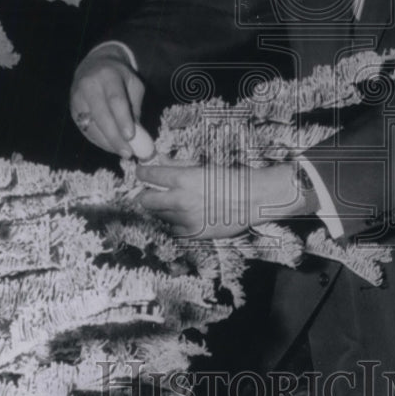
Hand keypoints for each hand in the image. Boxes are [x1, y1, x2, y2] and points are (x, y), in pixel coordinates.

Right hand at [70, 46, 144, 156]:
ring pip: (91, 126)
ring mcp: (77, 99)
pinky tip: (111, 147)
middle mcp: (88, 86)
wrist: (94, 66)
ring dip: (107, 143)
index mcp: (107, 76)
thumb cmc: (119, 77)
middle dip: (114, 137)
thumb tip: (139, 136)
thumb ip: (135, 108)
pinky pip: (86, 130)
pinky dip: (99, 141)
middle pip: (101, 115)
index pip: (115, 100)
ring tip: (122, 152)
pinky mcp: (73, 111)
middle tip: (128, 153)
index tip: (131, 137)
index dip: (122, 119)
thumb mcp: (133, 85)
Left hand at [137, 162, 306, 238]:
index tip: (141, 173)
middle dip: (145, 195)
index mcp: (182, 179)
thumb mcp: (203, 166)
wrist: (253, 199)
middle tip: (149, 193)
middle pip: (145, 200)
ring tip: (177, 203)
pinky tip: (186, 216)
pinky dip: (176, 223)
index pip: (148, 176)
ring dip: (163, 209)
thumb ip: (178, 165)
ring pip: (159, 215)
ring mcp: (185, 219)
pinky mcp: (193, 234)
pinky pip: (174, 229)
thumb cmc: (231, 178)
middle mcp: (180, 200)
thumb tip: (159, 162)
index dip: (142, 173)